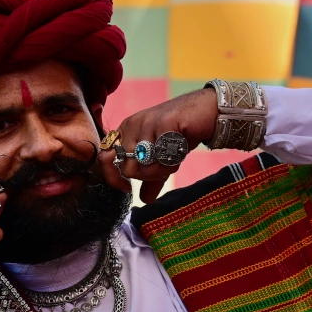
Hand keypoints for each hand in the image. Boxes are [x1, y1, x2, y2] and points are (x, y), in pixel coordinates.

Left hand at [97, 87, 218, 203]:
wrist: (206, 111)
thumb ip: (152, 177)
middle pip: (127, 168)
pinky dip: (172, 162)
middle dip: (147, 176)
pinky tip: (180, 151)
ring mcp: (146, 122)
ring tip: (174, 157)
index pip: (104, 158)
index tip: (127, 189)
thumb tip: (145, 200)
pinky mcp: (164, 123)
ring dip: (162, 169)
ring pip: (144, 165)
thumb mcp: (163, 158)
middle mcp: (131, 125)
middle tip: (164, 166)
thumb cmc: (181, 133)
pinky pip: (162, 157)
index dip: (113, 178)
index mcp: (125, 132)